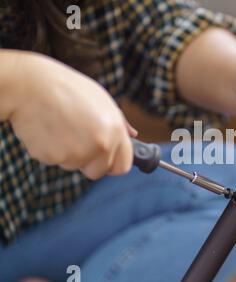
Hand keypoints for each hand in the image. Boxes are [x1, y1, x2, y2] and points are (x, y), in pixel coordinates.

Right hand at [7, 52, 133, 179]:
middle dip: (90, 161)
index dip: (114, 164)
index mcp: (115, 130)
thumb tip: (133, 135)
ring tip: (61, 126)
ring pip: (75, 166)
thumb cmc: (68, 89)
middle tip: (78, 137)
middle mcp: (100, 144)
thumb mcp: (102, 100)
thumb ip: (119, 122)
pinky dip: (52, 150)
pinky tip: (48, 129)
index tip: (106, 160)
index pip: (123, 166)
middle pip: (98, 171)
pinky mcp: (53, 157)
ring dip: (70, 153)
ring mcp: (77, 153)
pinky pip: (56, 162)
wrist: (30, 85)